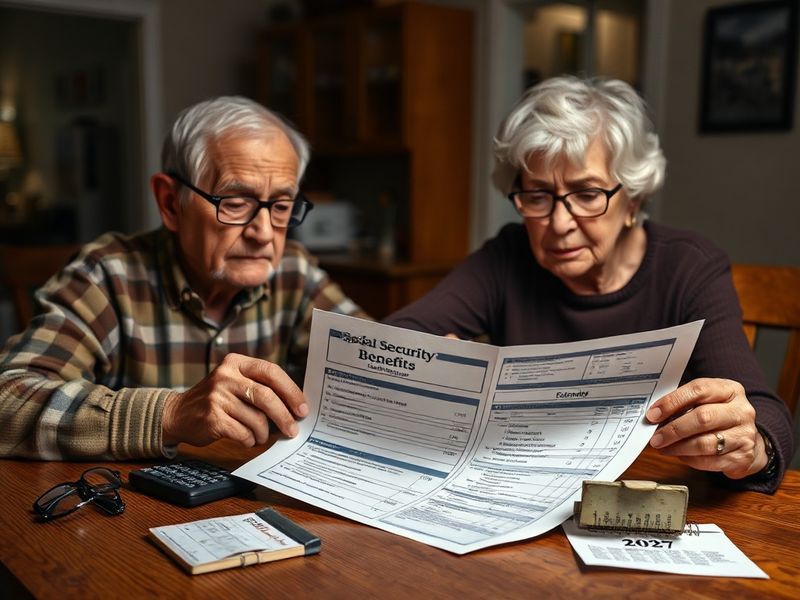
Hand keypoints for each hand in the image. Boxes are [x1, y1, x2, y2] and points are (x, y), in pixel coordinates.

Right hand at [161, 353, 308, 447]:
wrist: (177, 414)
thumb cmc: (215, 400)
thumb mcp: (234, 382)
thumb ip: (260, 386)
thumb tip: (295, 405)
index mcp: (236, 363)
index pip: (271, 372)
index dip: (291, 391)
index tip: (303, 408)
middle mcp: (226, 376)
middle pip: (266, 396)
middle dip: (284, 416)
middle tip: (293, 430)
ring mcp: (217, 397)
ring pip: (256, 418)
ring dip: (264, 432)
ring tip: (261, 436)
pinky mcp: (212, 417)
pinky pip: (243, 433)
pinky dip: (249, 440)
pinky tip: (247, 439)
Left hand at [645, 378, 766, 478]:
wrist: (748, 440)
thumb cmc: (719, 417)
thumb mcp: (707, 401)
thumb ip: (685, 404)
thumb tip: (654, 416)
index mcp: (730, 390)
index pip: (698, 390)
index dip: (672, 402)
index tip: (653, 414)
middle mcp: (741, 411)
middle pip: (703, 418)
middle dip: (674, 429)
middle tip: (656, 438)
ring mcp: (745, 434)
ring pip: (705, 443)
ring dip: (678, 447)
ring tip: (663, 447)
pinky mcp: (744, 456)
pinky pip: (710, 460)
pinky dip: (690, 459)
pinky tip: (680, 455)